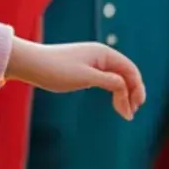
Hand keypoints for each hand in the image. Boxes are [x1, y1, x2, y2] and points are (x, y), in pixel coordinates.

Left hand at [5, 40, 145, 119]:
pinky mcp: (85, 68)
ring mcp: (94, 61)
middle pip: (126, 74)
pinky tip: (113, 101)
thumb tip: (125, 86)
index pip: (130, 70)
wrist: (31, 63)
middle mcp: (102, 55)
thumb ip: (109, 81)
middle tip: (130, 114)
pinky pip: (107, 79)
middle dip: (131, 93)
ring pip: (117, 78)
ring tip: (124, 112)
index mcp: (104, 53)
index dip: (137, 88)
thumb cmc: (56, 69)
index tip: (136, 107)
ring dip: (123, 94)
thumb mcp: (85, 78)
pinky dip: (113, 91)